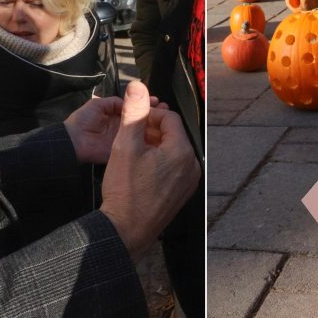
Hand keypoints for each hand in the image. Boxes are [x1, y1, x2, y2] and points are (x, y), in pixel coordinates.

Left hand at [64, 90, 166, 162]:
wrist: (73, 142)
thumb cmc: (83, 120)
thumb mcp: (97, 105)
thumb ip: (114, 102)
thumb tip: (129, 100)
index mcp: (117, 114)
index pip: (135, 108)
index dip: (146, 104)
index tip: (157, 101)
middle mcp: (123, 126)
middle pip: (142, 119)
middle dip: (154, 114)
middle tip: (165, 109)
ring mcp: (125, 139)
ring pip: (143, 132)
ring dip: (155, 126)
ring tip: (166, 120)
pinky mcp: (124, 151)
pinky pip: (138, 146)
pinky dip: (149, 142)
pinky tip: (159, 136)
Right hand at [99, 81, 198, 261]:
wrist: (125, 230)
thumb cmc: (125, 190)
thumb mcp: (125, 145)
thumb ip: (134, 112)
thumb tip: (137, 86)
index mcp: (182, 152)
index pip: (170, 118)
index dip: (149, 115)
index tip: (132, 121)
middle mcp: (192, 166)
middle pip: (173, 135)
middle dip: (151, 130)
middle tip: (129, 136)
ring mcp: (188, 182)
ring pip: (172, 152)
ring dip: (154, 146)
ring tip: (132, 152)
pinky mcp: (181, 194)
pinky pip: (173, 169)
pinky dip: (158, 163)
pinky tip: (139, 169)